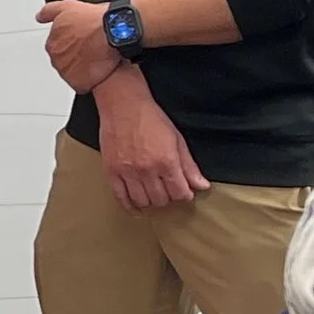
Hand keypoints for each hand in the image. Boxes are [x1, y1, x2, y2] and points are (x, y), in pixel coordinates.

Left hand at [38, 0, 119, 93]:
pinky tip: (98, 69)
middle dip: (76, 55)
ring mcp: (66, 71)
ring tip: (98, 56)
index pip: (57, 47)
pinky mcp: (78, 83)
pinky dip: (88, 79)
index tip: (81, 40)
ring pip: (73, 71)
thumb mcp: (68, 7)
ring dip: (82, 67)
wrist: (116, 33)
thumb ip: (49, 12)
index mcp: (52, 42)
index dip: (71, 43)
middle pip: (64, 60)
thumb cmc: (96, 20)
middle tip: (92, 47)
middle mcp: (56, 58)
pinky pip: (81, 84)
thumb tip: (39, 17)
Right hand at [91, 67, 208, 211]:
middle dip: (167, 197)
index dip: (184, 194)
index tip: (183, 191)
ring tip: (152, 194)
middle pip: (161, 199)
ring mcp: (127, 172)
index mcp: (166, 161)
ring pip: (142, 201)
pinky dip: (129, 206)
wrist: (123, 106)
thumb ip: (189, 166)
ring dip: (150, 201)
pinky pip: (120, 197)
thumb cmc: (150, 118)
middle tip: (167, 190)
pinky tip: (135, 207)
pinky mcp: (112, 172)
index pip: (179, 193)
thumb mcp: (177, 140)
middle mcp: (147, 170)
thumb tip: (202, 185)